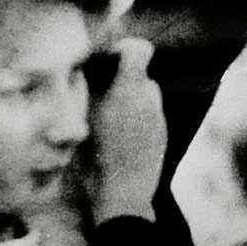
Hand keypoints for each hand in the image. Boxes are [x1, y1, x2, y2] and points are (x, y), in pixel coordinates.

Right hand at [88, 38, 165, 223]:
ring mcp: (159, 117)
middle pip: (140, 75)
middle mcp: (150, 99)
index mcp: (130, 89)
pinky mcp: (163, 135)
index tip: (109, 62)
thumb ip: (90, 88)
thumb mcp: (83, 118)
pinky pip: (149, 116)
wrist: (123, 196)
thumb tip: (89, 68)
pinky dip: (137, 120)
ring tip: (110, 122)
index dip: (125, 50)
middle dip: (123, 81)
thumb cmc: (96, 156)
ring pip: (145, 97)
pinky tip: (122, 139)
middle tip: (102, 97)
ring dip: (130, 102)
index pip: (140, 49)